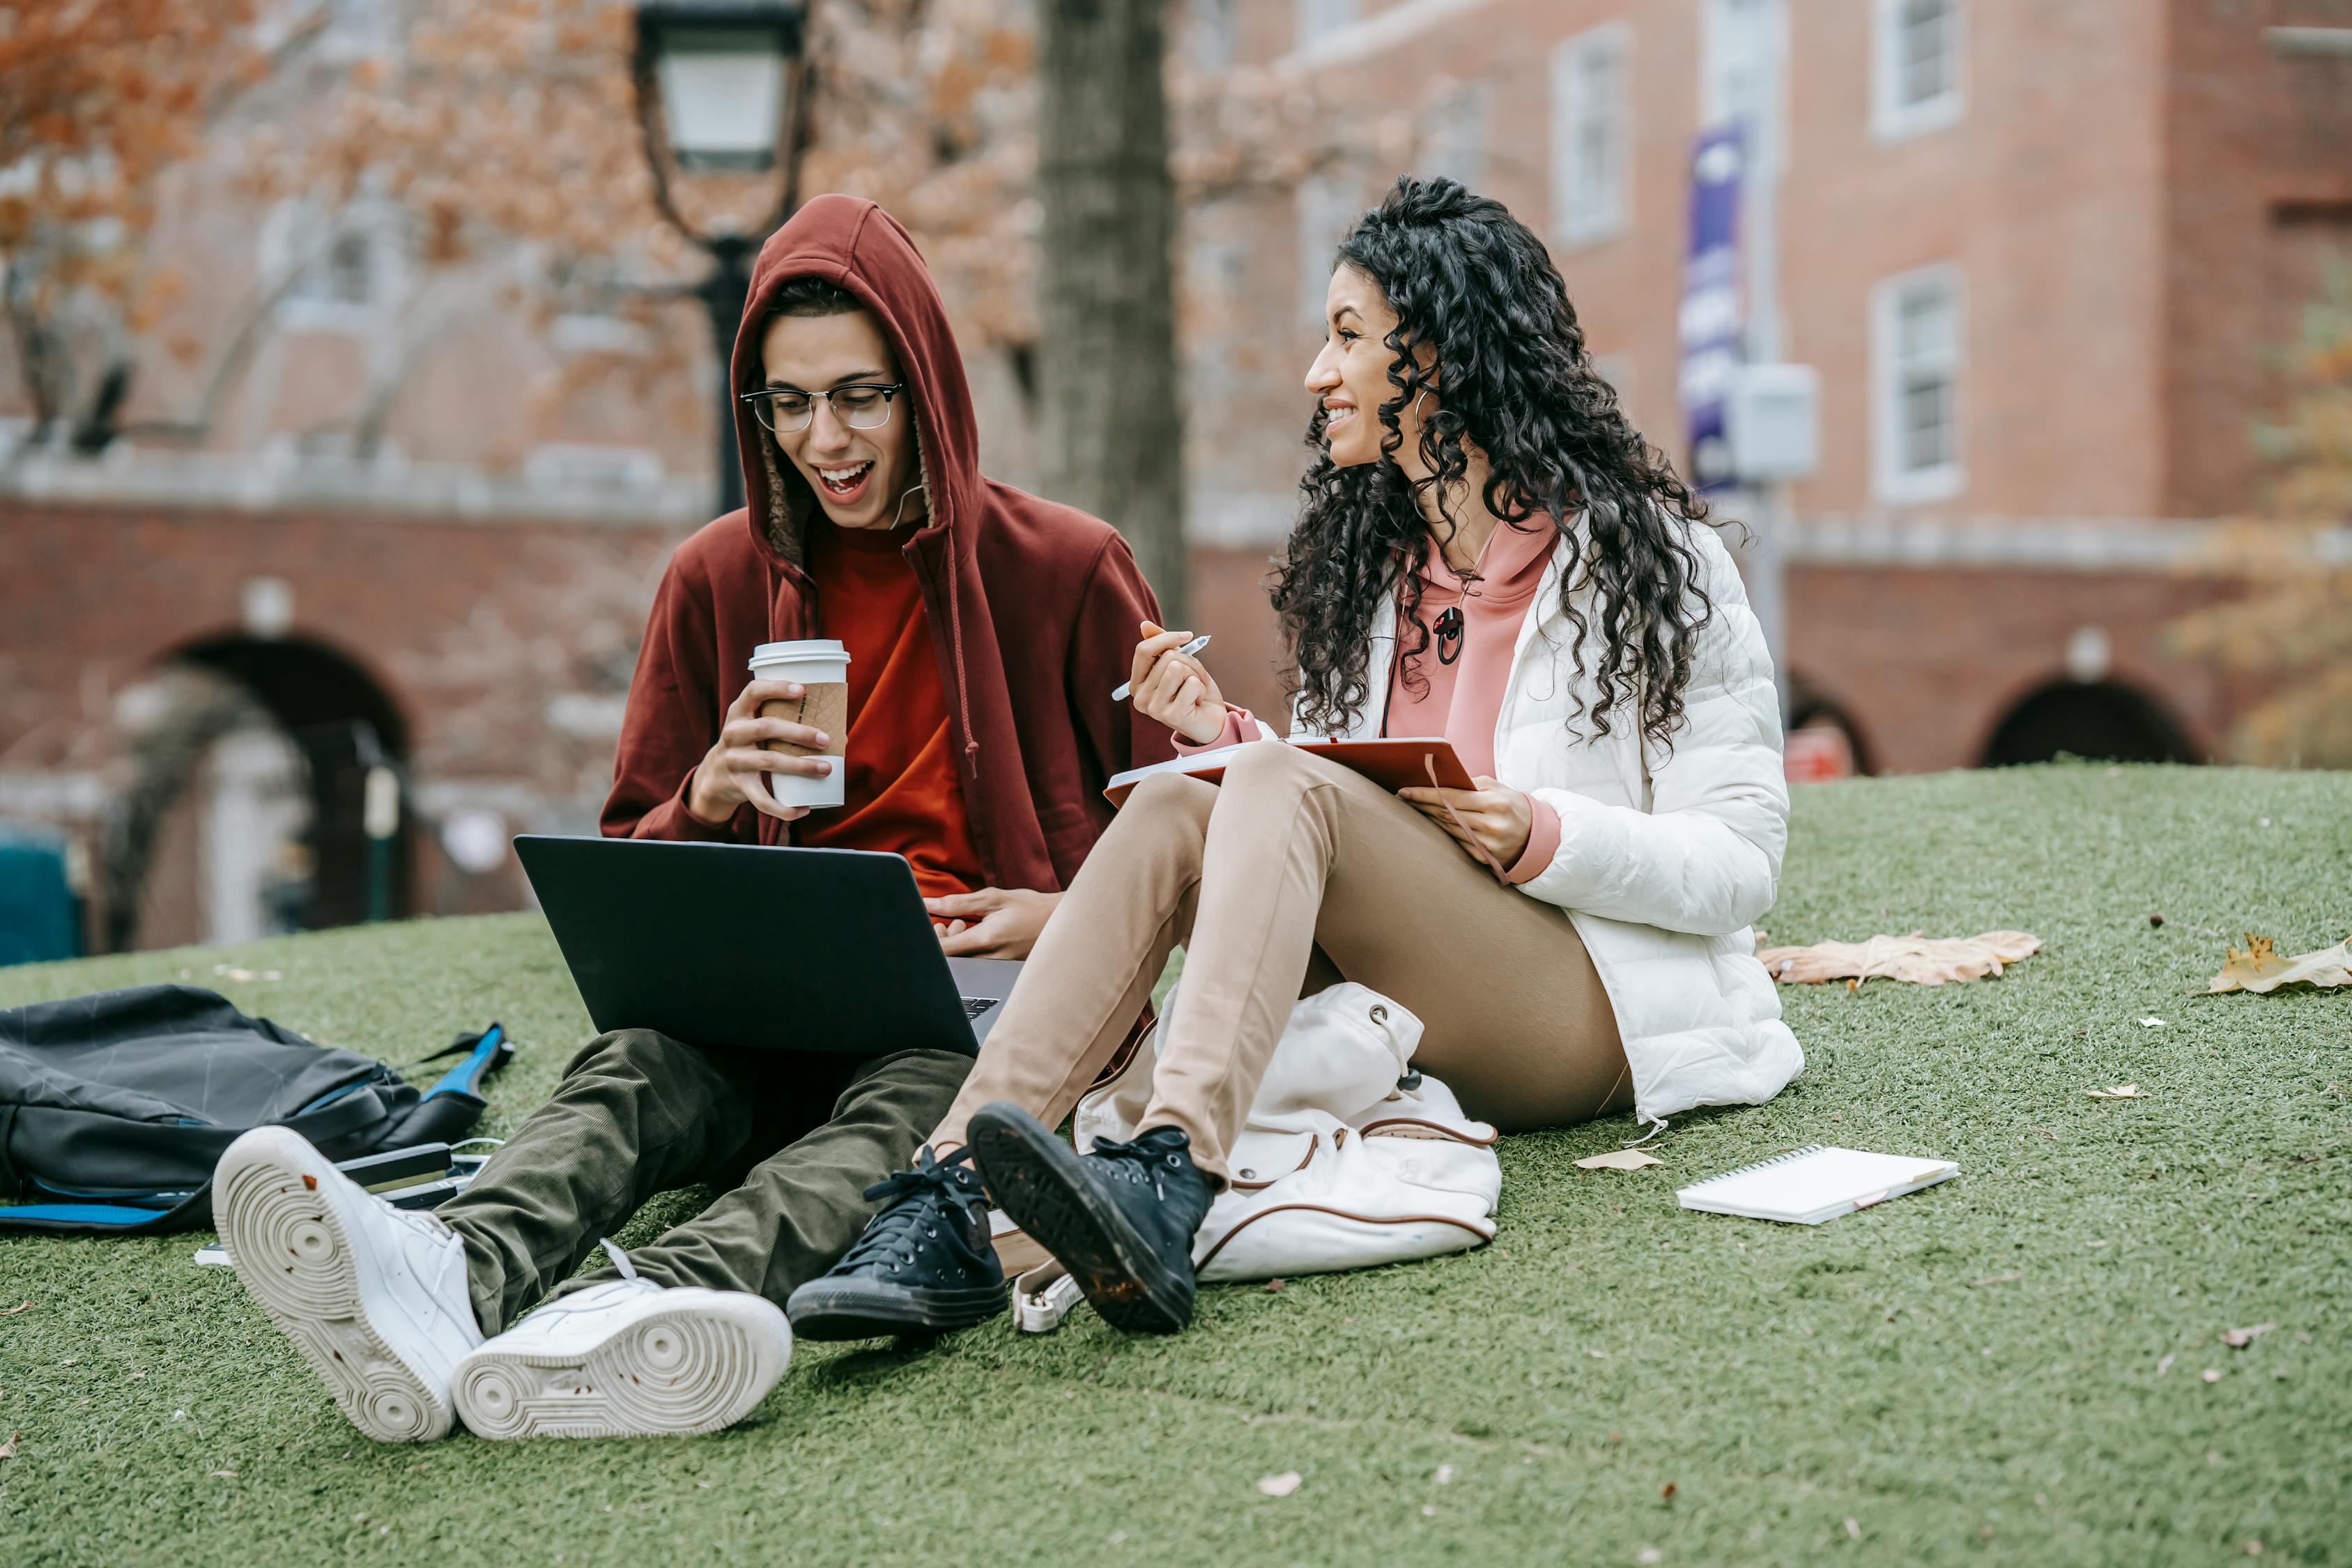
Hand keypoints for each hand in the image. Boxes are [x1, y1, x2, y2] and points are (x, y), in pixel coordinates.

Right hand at [686, 678, 834, 824]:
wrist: (714, 776)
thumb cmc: (749, 744)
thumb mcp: (754, 726)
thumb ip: (785, 723)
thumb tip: (840, 735)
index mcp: (739, 712)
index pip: (753, 691)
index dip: (776, 688)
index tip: (802, 690)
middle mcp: (733, 733)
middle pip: (766, 728)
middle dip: (799, 732)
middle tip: (826, 739)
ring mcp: (734, 760)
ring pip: (769, 761)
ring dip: (800, 765)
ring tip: (826, 769)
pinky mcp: (739, 785)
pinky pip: (762, 799)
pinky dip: (783, 808)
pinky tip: (804, 809)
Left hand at [926, 887, 1061, 959]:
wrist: (1060, 921)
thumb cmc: (1030, 907)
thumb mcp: (994, 898)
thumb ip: (958, 903)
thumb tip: (929, 904)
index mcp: (986, 940)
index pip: (942, 951)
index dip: (932, 939)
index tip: (936, 924)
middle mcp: (990, 960)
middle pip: (950, 960)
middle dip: (944, 941)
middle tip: (953, 922)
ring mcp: (996, 968)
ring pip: (962, 963)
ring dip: (957, 944)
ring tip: (966, 925)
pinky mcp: (1000, 971)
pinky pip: (975, 965)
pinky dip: (970, 950)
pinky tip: (980, 936)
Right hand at [1131, 620, 1226, 745]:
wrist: (1212, 722)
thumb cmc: (1194, 692)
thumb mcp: (1179, 664)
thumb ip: (1162, 646)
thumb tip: (1144, 625)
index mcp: (1137, 683)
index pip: (1143, 650)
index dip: (1167, 638)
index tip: (1188, 636)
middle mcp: (1140, 697)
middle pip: (1166, 657)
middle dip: (1189, 662)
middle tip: (1195, 677)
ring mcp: (1154, 708)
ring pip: (1177, 667)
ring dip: (1196, 675)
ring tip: (1196, 689)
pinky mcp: (1171, 715)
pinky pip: (1191, 684)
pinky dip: (1201, 689)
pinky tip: (1198, 701)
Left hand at [1398, 775, 1534, 870]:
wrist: (1535, 837)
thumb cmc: (1513, 806)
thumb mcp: (1498, 788)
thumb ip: (1471, 783)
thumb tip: (1441, 780)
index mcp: (1495, 803)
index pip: (1452, 797)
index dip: (1425, 794)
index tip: (1404, 791)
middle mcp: (1491, 825)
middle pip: (1446, 813)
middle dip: (1421, 805)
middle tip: (1402, 798)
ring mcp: (1487, 844)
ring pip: (1448, 829)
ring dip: (1428, 818)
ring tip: (1412, 808)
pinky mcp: (1483, 858)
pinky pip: (1456, 842)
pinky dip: (1442, 832)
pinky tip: (1431, 824)